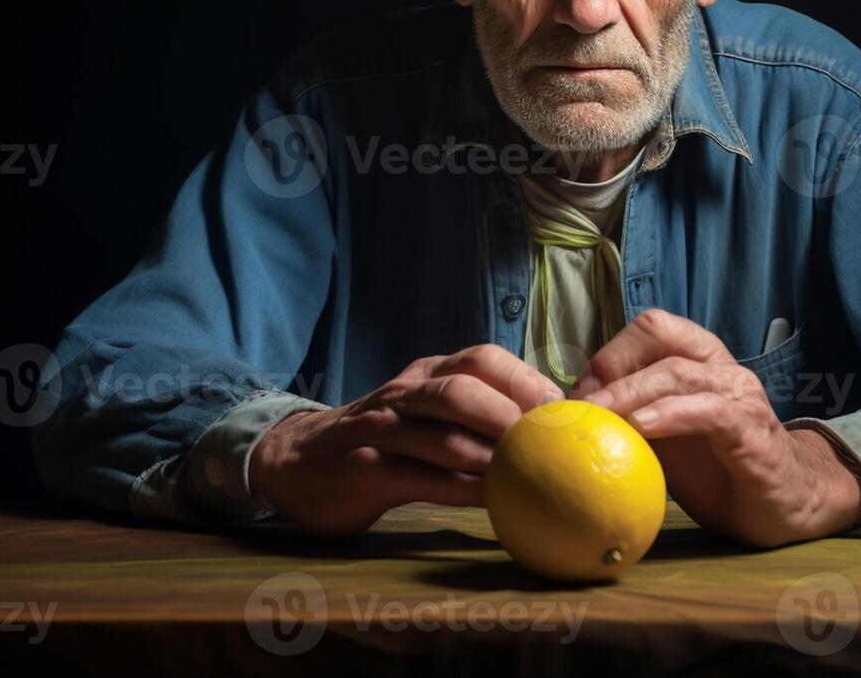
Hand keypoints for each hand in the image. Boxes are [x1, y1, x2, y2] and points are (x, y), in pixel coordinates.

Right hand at [249, 344, 563, 535]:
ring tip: (529, 471)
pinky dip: (457, 487)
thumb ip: (477, 410)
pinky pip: (415, 476)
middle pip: (461, 388)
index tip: (563, 409)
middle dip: (509, 412)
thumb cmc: (383, 440)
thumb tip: (551, 424)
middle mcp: (404, 393)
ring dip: (488, 452)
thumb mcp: (426, 410)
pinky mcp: (362, 469)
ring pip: (438, 432)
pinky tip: (491, 500)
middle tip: (548, 440)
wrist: (298, 463)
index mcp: (427, 372)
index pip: (481, 358)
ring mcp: (379, 429)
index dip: (525, 379)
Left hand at [568, 309, 860, 546]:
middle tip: (578, 406)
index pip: (650, 328)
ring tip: (596, 416)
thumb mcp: (665, 439)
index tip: (577, 396)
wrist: (787, 502)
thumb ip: (628, 419)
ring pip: (677, 371)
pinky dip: (669, 415)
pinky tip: (640, 429)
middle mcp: (720, 367)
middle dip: (610, 366)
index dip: (607, 355)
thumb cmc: (719, 468)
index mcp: (699, 359)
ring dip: (628, 392)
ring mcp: (738, 395)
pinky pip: (708, 411)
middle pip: (658, 336)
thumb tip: (567, 419)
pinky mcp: (751, 431)